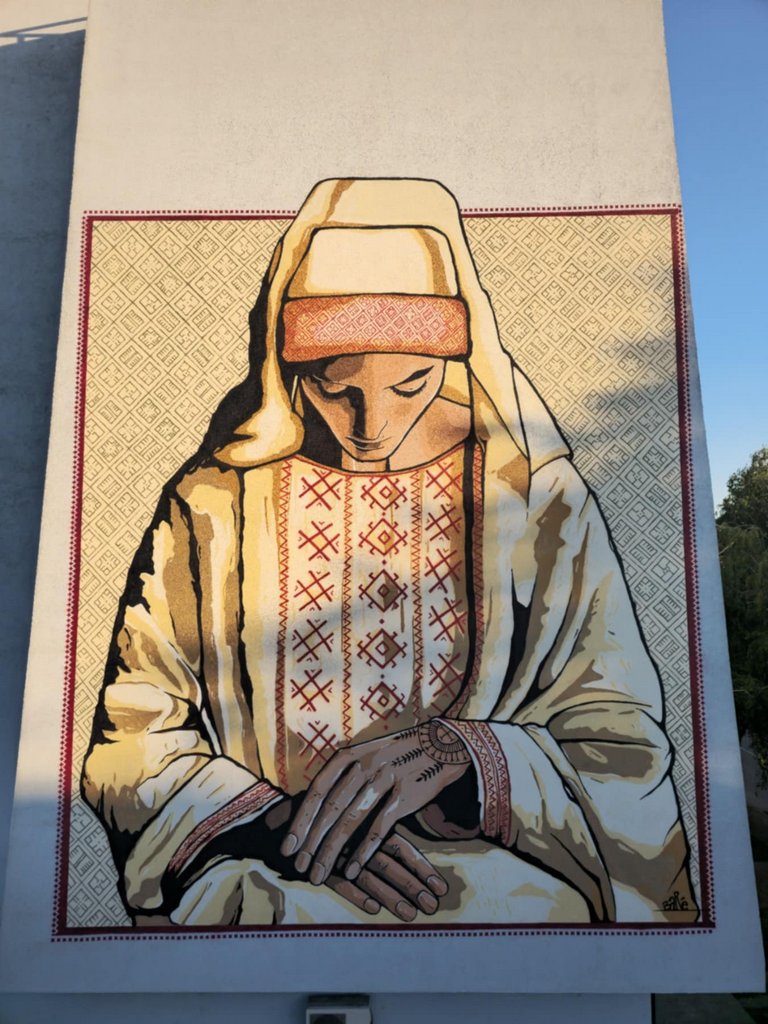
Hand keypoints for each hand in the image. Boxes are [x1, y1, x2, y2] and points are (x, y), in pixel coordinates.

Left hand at [281, 720, 470, 884]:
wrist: (441, 745)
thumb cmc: (397, 755)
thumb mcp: (366, 754)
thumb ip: (343, 776)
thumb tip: (314, 807)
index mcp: (350, 756)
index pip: (318, 790)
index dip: (301, 820)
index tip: (288, 847)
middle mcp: (364, 765)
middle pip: (330, 808)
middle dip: (311, 841)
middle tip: (299, 867)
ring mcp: (385, 779)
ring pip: (351, 820)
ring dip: (332, 851)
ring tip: (320, 874)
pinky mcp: (406, 795)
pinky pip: (380, 827)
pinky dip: (364, 850)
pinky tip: (353, 870)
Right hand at [326, 834, 447, 921]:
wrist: (279, 824)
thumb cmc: (323, 822)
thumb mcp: (352, 823)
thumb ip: (377, 831)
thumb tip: (407, 852)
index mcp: (368, 825)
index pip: (401, 848)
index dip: (421, 868)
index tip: (441, 888)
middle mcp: (356, 839)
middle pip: (390, 865)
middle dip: (413, 886)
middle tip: (432, 906)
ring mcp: (337, 853)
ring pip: (368, 876)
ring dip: (390, 896)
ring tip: (410, 914)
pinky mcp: (317, 865)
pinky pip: (338, 882)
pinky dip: (356, 895)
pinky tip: (373, 909)